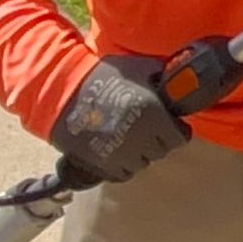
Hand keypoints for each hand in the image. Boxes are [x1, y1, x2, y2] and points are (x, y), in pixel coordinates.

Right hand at [51, 54, 189, 186]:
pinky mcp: (103, 165)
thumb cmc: (101, 76)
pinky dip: (123, 165)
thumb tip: (179, 82)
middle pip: (161, 151)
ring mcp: (121, 154)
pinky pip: (123, 173)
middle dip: (157, 140)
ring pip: (143, 164)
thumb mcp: (137, 68)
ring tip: (129, 137)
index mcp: (154, 114)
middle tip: (147, 128)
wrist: (62, 92)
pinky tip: (116, 149)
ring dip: (140, 153)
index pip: (179, 138)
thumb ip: (161, 77)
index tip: (170, 125)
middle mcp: (141, 138)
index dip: (176, 130)